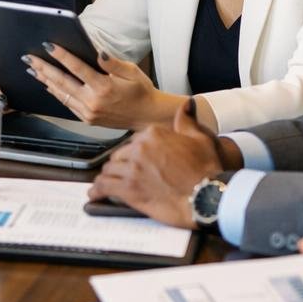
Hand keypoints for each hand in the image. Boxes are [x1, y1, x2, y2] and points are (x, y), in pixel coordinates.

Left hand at [24, 44, 180, 128]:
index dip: (61, 56)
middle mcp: (93, 101)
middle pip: (62, 81)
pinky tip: (48, 84)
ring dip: (45, 80)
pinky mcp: (87, 119)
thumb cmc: (141, 91)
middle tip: (29, 57)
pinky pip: (67, 104)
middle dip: (43, 68)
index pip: (77, 68)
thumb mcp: (132, 72)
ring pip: (61, 94)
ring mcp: (88, 112)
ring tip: (33, 69)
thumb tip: (97, 53)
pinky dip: (56, 93)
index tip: (48, 46)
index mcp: (104, 87)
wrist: (148, 117)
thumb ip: (113, 63)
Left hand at [89, 99, 221, 227]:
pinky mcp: (127, 188)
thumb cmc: (206, 170)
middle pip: (119, 155)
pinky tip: (95, 194)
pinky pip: (104, 187)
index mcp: (153, 134)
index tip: (136, 160)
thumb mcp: (201, 138)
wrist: (207, 196)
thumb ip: (186, 120)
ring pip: (109, 170)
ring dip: (109, 177)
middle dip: (120, 164)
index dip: (135, 152)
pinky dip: (97, 191)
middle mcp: (139, 148)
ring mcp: (132, 168)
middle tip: (123, 173)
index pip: (133, 141)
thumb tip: (186, 105)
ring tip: (107, 183)